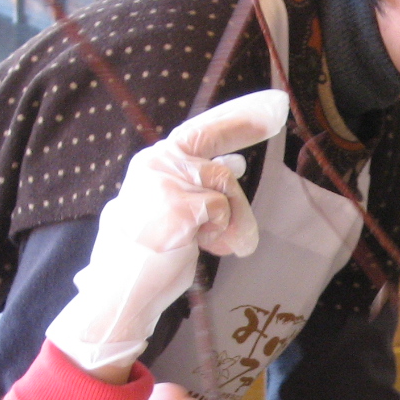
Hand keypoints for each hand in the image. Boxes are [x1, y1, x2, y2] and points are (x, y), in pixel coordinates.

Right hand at [45, 88, 288, 376]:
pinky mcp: (180, 207)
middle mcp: (155, 165)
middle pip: (211, 137)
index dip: (234, 118)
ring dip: (236, 219)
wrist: (121, 293)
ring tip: (218, 245)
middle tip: (279, 110)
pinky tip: (207, 249)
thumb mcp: (175, 214)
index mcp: (153, 166)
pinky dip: (226, 233)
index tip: (268, 106)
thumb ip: (199, 187)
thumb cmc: (148, 258)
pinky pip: (224, 210)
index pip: (197, 132)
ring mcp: (164, 183)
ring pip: (226, 184)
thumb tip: (235, 164)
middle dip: (246, 123)